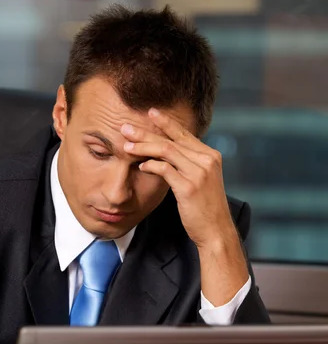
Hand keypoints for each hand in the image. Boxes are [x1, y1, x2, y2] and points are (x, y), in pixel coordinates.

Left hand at [121, 109, 248, 305]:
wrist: (216, 231)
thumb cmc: (205, 208)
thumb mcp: (202, 181)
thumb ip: (189, 165)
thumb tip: (167, 155)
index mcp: (210, 156)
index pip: (184, 134)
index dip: (166, 123)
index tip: (150, 113)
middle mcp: (206, 160)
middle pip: (172, 139)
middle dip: (147, 131)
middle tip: (126, 126)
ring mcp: (199, 173)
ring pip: (166, 150)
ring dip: (143, 147)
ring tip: (126, 145)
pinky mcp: (188, 187)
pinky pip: (164, 169)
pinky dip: (150, 165)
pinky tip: (140, 166)